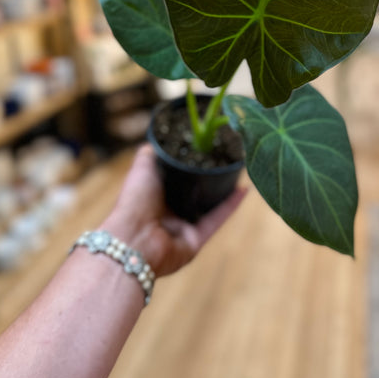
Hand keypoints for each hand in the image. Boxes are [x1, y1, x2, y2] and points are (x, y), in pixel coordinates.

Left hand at [102, 144, 246, 276]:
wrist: (134, 239)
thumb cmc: (134, 201)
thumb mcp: (142, 168)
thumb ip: (151, 153)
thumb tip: (162, 138)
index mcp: (155, 194)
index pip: (177, 177)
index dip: (190, 163)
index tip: (206, 147)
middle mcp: (169, 211)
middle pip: (195, 191)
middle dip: (210, 177)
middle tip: (226, 158)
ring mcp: (183, 226)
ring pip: (209, 206)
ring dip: (224, 191)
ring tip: (239, 171)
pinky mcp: (196, 239)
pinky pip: (217, 219)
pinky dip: (231, 205)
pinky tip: (244, 189)